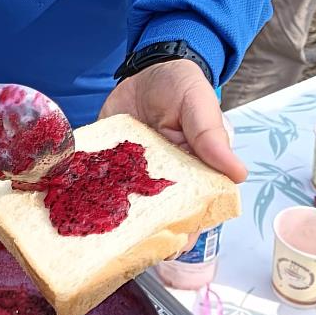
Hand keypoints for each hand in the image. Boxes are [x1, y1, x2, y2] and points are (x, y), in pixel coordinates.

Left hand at [99, 59, 246, 255]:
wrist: (146, 68)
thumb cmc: (181, 87)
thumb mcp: (199, 105)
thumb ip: (211, 138)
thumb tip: (238, 174)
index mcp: (192, 171)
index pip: (192, 207)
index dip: (185, 228)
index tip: (175, 243)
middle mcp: (162, 178)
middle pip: (156, 214)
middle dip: (145, 233)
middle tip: (133, 247)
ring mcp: (133, 173)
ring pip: (125, 205)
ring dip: (115, 220)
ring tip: (104, 237)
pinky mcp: (109, 162)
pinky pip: (98, 181)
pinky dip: (87, 193)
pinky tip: (77, 207)